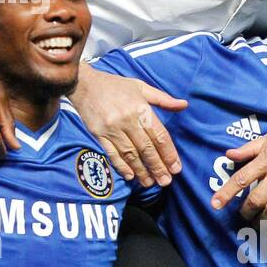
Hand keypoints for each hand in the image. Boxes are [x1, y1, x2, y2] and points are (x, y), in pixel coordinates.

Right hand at [70, 64, 185, 186]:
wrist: (83, 83)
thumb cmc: (114, 85)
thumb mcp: (140, 87)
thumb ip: (163, 99)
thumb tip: (184, 105)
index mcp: (140, 108)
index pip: (158, 135)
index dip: (168, 154)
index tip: (176, 168)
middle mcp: (126, 120)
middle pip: (146, 148)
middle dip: (157, 167)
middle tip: (166, 181)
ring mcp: (111, 129)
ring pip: (130, 154)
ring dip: (141, 171)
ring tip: (150, 183)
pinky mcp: (98, 135)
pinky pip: (112, 153)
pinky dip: (121, 166)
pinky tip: (130, 176)